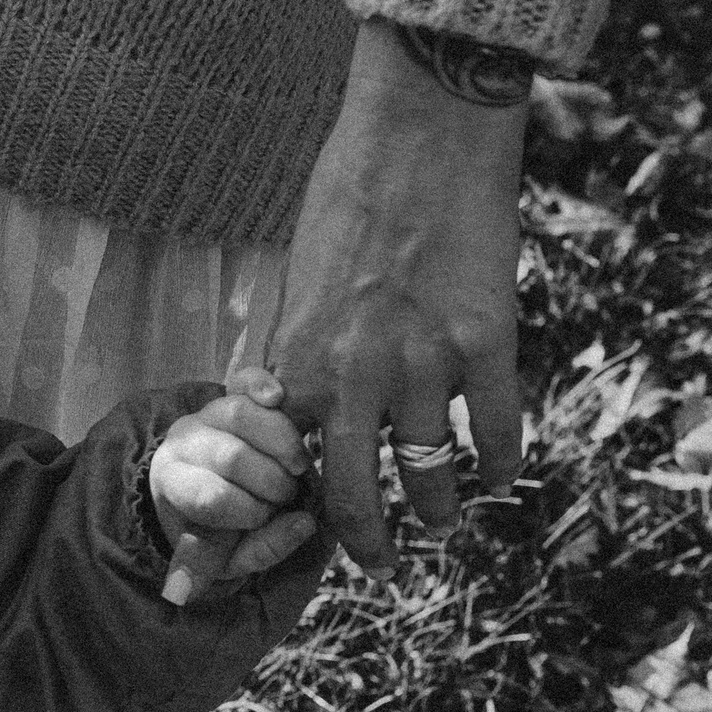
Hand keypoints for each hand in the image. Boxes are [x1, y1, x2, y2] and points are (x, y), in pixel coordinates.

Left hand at [148, 368, 319, 604]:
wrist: (204, 489)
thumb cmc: (218, 525)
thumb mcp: (230, 556)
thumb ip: (261, 551)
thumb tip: (305, 524)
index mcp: (173, 485)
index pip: (211, 498)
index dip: (248, 511)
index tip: (262, 519)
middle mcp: (182, 442)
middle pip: (231, 456)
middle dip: (271, 483)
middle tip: (285, 496)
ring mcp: (205, 413)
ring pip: (240, 414)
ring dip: (282, 444)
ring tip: (298, 466)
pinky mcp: (229, 393)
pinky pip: (243, 380)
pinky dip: (260, 385)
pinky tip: (278, 398)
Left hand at [265, 19, 528, 576]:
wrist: (423, 131)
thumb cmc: (349, 196)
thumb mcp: (298, 281)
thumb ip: (294, 353)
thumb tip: (282, 408)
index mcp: (295, 360)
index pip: (270, 469)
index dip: (240, 533)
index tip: (214, 580)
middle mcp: (354, 375)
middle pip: (351, 496)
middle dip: (360, 544)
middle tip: (374, 564)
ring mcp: (425, 364)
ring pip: (429, 478)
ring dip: (435, 513)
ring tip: (439, 524)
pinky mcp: (490, 343)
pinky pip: (496, 433)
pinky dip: (498, 465)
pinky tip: (495, 478)